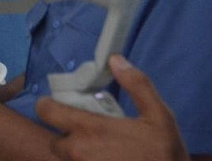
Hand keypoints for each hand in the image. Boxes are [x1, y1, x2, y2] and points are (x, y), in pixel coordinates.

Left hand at [36, 55, 187, 160]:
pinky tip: (107, 159)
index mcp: (91, 129)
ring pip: (67, 159)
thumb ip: (137, 85)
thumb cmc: (164, 154)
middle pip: (54, 141)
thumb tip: (116, 60)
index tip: (58, 103)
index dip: (48, 105)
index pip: (47, 112)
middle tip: (84, 130)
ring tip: (99, 148)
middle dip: (64, 135)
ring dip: (77, 152)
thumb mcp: (159, 115)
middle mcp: (80, 152)